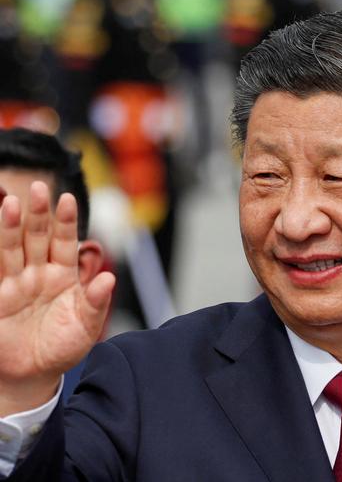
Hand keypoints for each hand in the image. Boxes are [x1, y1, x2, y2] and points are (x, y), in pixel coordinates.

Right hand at [0, 182, 114, 414]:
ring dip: (8, 227)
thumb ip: (96, 302)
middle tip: (38, 188)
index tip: (68, 199)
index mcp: (64, 276)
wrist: (34, 375)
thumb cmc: (64, 347)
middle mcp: (38, 273)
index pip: (66, 242)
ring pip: (10, 248)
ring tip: (9, 203)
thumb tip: (110, 279)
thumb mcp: (86, 327)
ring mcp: (15, 284)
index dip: (66, 221)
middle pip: (37, 237)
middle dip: (38, 213)